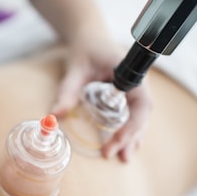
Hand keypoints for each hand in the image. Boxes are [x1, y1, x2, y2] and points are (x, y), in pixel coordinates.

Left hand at [52, 38, 152, 162]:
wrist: (90, 37)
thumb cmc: (85, 49)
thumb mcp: (75, 69)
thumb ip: (67, 91)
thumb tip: (54, 115)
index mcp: (131, 73)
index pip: (141, 104)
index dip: (133, 125)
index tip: (117, 141)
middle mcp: (138, 82)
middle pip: (141, 115)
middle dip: (130, 137)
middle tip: (117, 157)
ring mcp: (135, 89)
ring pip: (139, 117)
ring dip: (132, 137)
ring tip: (124, 158)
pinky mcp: (128, 95)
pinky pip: (133, 114)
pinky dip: (129, 130)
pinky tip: (124, 145)